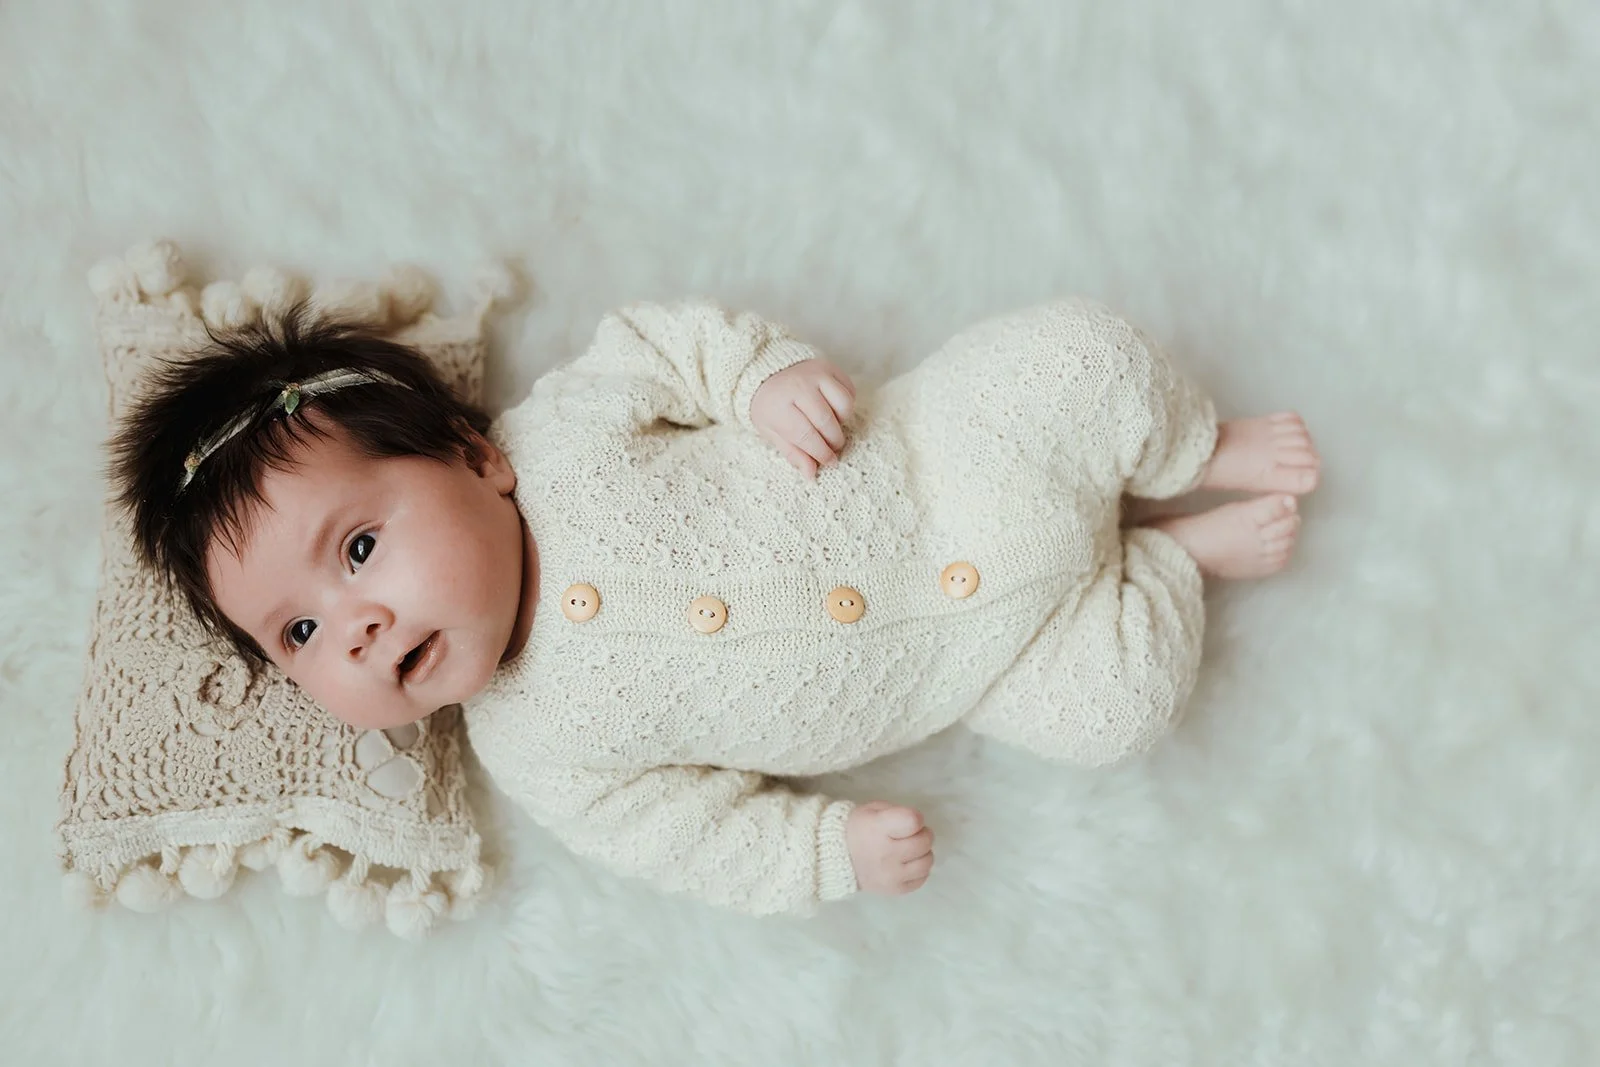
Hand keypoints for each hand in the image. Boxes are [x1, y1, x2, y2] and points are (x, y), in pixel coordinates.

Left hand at [750, 359, 856, 477]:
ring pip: (844, 404)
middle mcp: (799, 385)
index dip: (821, 453)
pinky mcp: (830, 366)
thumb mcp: (772, 432)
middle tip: (831, 447)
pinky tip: (834, 410)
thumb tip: (811, 474)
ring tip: (831, 426)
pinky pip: (850, 390)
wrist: (767, 371)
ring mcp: (816, 373)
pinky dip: (846, 405)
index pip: (806, 435)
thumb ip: (792, 453)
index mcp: (779, 404)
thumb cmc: (770, 407)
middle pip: (827, 421)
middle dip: (833, 441)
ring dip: (842, 422)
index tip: (829, 462)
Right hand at [846, 801, 934, 895]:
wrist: (836, 858)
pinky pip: (921, 879)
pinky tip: (907, 864)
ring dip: (923, 853)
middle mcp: (885, 854)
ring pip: (926, 862)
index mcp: (877, 828)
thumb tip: (919, 826)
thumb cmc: (859, 828)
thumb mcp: (873, 810)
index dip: (916, 818)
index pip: (913, 821)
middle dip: (922, 834)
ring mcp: (891, 875)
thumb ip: (897, 813)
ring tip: (910, 850)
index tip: (907, 821)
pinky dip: (919, 870)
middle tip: (911, 835)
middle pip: (923, 842)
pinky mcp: (895, 890)